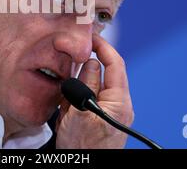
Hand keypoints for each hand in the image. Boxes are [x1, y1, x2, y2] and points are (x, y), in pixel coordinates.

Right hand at [55, 33, 133, 147]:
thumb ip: (87, 85)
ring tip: (67, 93)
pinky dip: (77, 96)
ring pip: (94, 85)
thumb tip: (90, 62)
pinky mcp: (99, 117)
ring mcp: (109, 111)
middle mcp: (118, 105)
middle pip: (104, 73)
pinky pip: (89, 98)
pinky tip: (67, 105)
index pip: (115, 64)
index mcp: (119, 102)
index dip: (104, 47)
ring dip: (80, 83)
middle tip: (71, 58)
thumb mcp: (80, 113)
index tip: (91, 36)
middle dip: (86, 66)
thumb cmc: (83, 149)